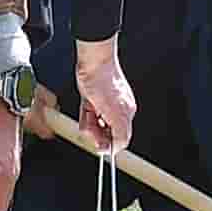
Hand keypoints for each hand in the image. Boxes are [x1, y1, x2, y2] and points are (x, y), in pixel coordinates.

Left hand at [71, 38, 137, 158]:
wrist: (93, 62)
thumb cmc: (106, 82)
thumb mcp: (116, 114)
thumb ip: (121, 133)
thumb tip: (119, 147)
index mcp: (126, 114)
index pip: (120, 138)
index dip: (109, 144)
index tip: (101, 148)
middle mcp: (116, 110)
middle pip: (105, 132)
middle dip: (96, 132)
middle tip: (91, 126)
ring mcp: (103, 105)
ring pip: (95, 125)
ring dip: (89, 123)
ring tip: (88, 114)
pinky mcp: (91, 101)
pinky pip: (87, 116)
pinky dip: (85, 116)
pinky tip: (86, 109)